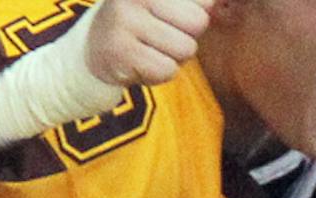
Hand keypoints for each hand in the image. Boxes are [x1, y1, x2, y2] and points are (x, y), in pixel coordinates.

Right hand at [85, 0, 213, 87]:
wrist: (96, 48)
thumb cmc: (143, 22)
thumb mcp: (167, 4)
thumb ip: (197, 4)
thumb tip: (219, 4)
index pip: (204, 1)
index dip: (195, 15)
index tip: (171, 16)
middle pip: (198, 22)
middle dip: (187, 36)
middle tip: (161, 35)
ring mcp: (125, 20)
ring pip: (185, 49)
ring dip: (174, 57)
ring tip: (150, 49)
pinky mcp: (120, 51)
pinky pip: (167, 69)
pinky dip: (158, 73)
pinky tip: (140, 62)